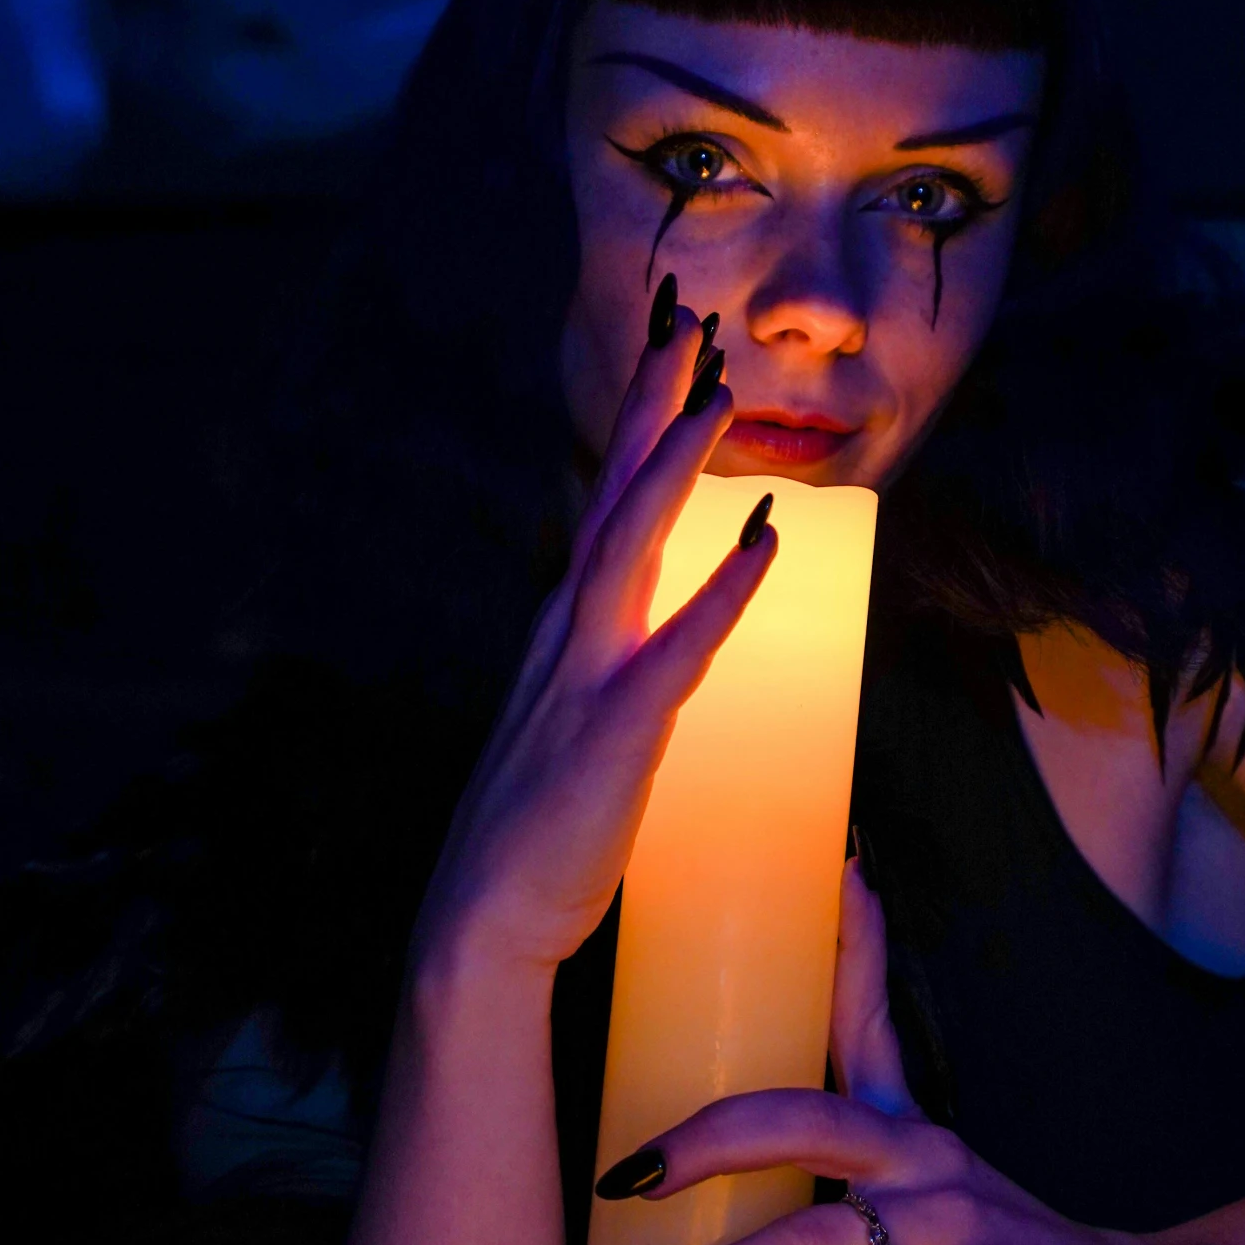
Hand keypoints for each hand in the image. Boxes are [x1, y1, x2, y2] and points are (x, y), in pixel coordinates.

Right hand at [413, 291, 775, 987]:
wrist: (482, 920)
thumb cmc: (536, 835)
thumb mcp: (573, 730)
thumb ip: (613, 676)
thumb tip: (658, 643)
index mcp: (564, 634)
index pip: (607, 509)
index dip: (639, 432)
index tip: (673, 361)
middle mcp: (569, 636)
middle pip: (614, 498)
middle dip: (650, 409)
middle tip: (686, 324)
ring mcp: (586, 678)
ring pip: (632, 547)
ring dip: (675, 468)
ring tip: (718, 396)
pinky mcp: (614, 731)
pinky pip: (679, 650)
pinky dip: (722, 592)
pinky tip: (761, 542)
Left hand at [597, 860, 1159, 1244]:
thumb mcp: (940, 1196)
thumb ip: (858, 1185)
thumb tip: (758, 1206)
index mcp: (910, 1130)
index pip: (866, 1017)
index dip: (847, 943)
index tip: (831, 870)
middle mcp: (925, 1161)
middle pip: (799, 1121)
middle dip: (701, 1143)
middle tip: (626, 1177)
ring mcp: (948, 1228)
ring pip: (809, 1239)